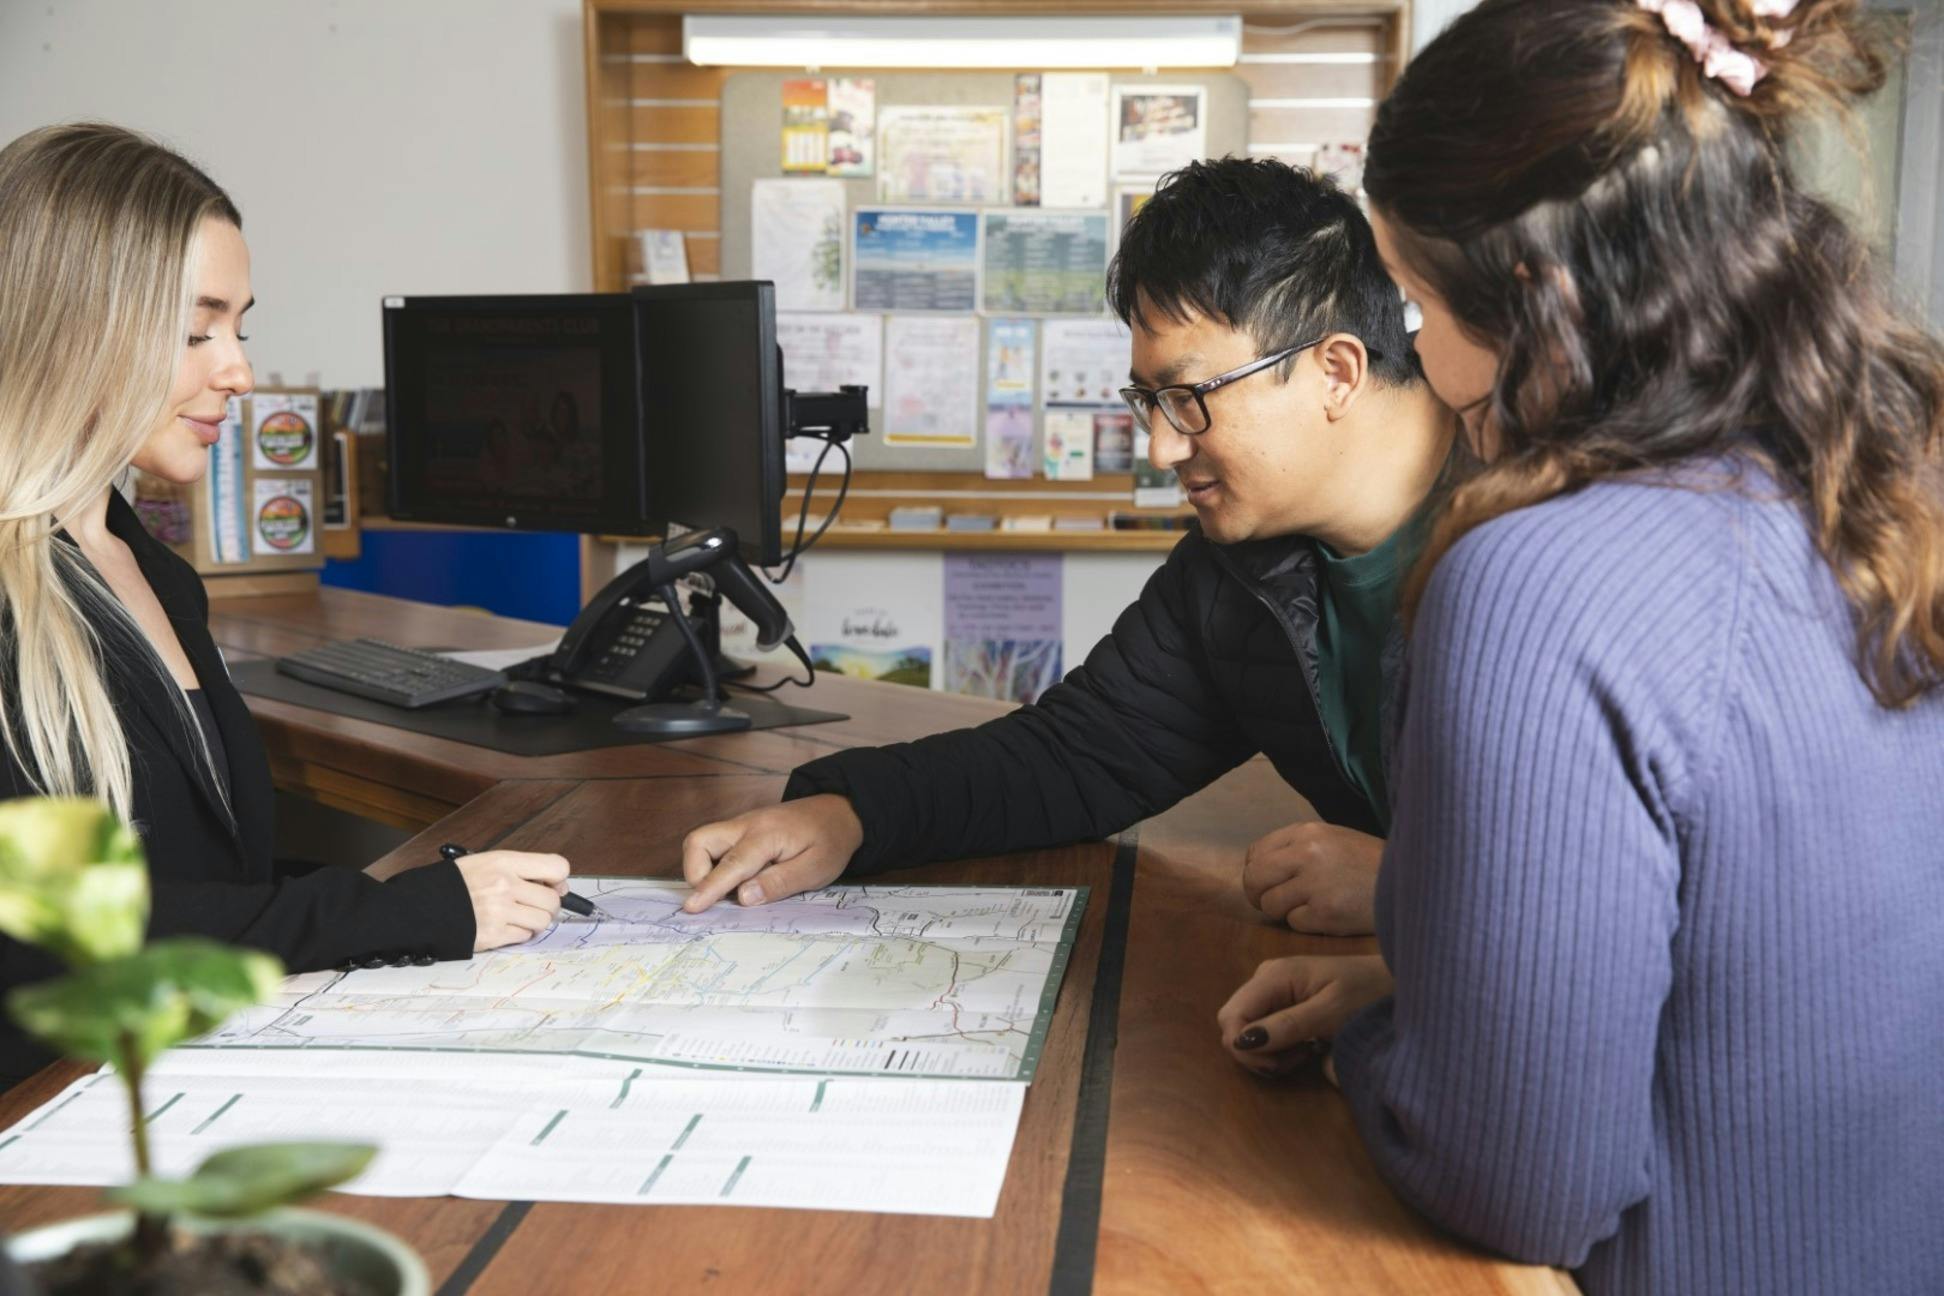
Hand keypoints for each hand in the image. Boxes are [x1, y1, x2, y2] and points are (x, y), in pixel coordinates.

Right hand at [456, 850, 569, 950]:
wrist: (421, 906)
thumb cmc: (456, 884)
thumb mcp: (486, 863)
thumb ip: (522, 870)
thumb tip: (560, 885)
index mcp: (504, 862)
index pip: (557, 867)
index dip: (558, 878)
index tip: (552, 884)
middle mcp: (504, 885)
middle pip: (552, 900)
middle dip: (548, 905)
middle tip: (534, 905)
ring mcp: (499, 912)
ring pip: (542, 921)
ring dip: (535, 921)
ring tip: (517, 916)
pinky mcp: (493, 935)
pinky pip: (524, 937)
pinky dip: (519, 934)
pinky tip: (504, 926)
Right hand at [681, 794, 863, 912]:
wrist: (838, 812)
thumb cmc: (830, 841)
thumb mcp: (816, 868)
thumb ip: (779, 882)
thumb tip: (743, 897)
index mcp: (766, 834)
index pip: (731, 863)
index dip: (710, 887)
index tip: (692, 907)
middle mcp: (745, 825)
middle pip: (699, 842)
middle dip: (696, 874)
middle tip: (718, 898)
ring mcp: (740, 825)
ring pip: (702, 842)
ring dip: (703, 870)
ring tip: (730, 890)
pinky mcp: (740, 831)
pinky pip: (714, 846)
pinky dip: (714, 865)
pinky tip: (737, 880)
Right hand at [1216, 954, 1392, 1076]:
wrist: (1395, 982)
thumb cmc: (1367, 993)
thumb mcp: (1330, 1012)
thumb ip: (1287, 1025)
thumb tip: (1242, 1042)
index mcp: (1273, 975)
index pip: (1231, 1016)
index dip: (1242, 1047)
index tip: (1276, 1065)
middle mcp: (1265, 978)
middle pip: (1234, 1023)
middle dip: (1255, 1052)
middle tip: (1293, 1061)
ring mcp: (1273, 989)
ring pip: (1246, 1029)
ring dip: (1268, 1052)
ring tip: (1304, 1054)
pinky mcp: (1283, 1001)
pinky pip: (1263, 1029)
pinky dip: (1277, 1047)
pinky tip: (1304, 1048)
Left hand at [1241, 822, 1383, 934]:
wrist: (1414, 884)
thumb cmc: (1369, 864)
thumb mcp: (1333, 840)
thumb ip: (1297, 848)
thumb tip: (1259, 866)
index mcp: (1306, 831)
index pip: (1256, 853)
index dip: (1257, 872)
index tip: (1269, 883)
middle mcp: (1306, 853)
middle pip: (1253, 879)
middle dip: (1259, 895)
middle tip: (1276, 903)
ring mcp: (1314, 883)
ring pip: (1270, 904)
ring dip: (1285, 911)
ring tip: (1312, 906)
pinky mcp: (1325, 912)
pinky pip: (1294, 923)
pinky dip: (1307, 924)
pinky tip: (1329, 915)